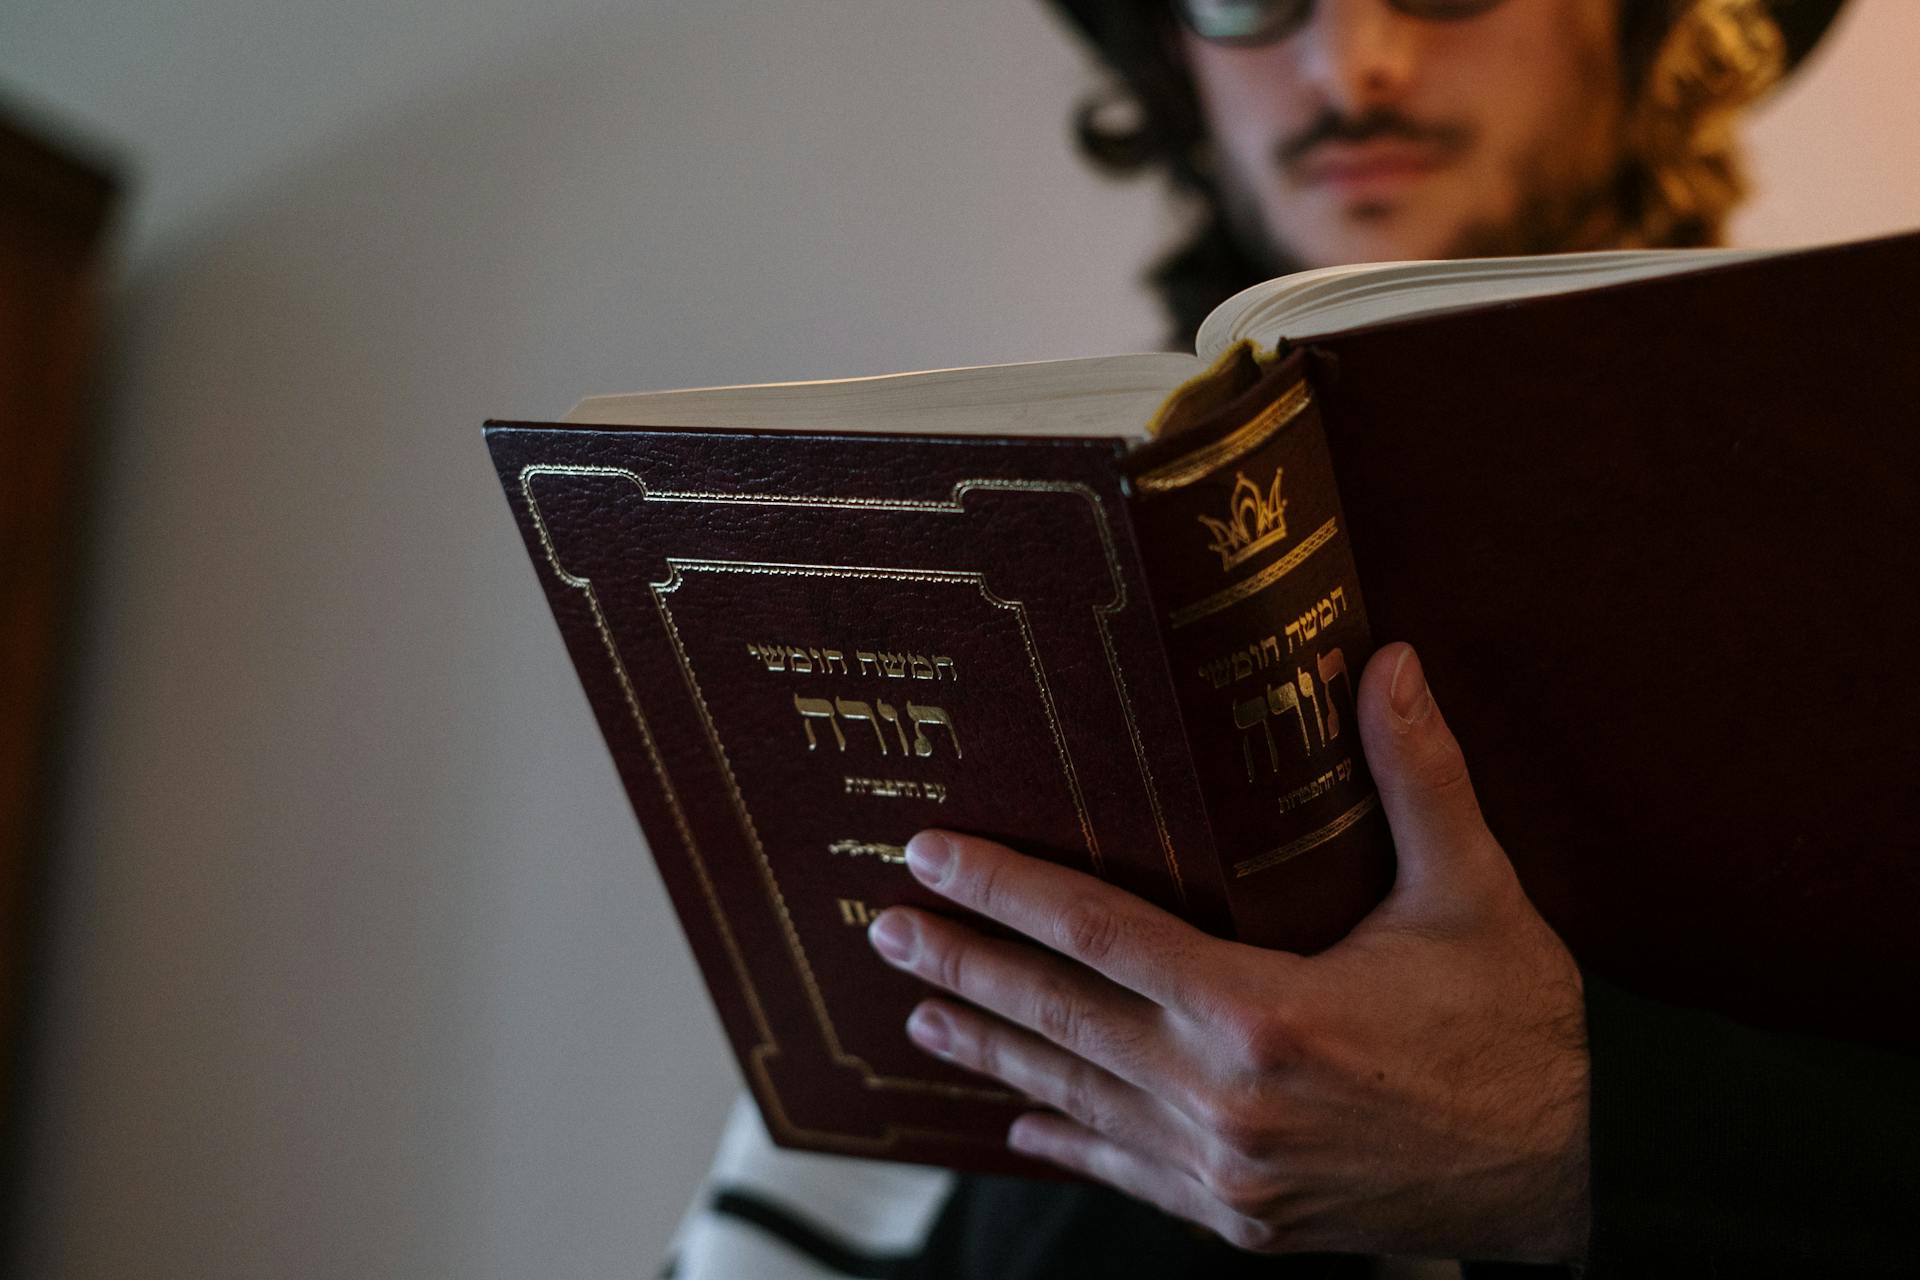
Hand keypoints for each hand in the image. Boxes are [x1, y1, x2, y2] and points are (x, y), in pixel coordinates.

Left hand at [866, 643, 1589, 1262]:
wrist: (1567, 1181)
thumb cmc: (1518, 1035)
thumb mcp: (1475, 895)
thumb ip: (1418, 777)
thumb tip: (1389, 660)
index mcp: (1265, 1011)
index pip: (1098, 931)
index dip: (1004, 888)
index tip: (927, 857)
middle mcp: (1225, 1098)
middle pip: (1060, 1015)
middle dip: (964, 966)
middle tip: (884, 929)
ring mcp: (1225, 1169)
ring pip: (1078, 1096)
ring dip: (993, 1050)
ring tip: (922, 1012)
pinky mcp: (1240, 1217)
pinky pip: (1127, 1173)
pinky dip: (1067, 1141)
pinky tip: (1018, 1125)